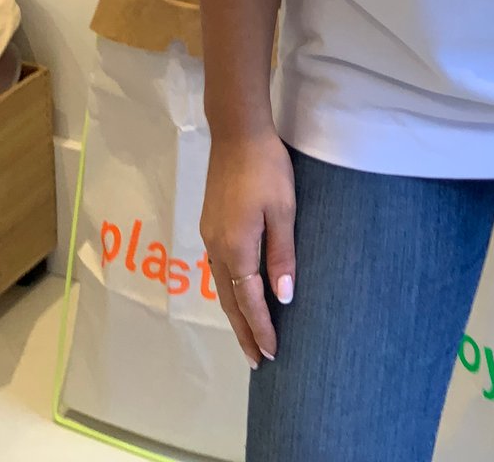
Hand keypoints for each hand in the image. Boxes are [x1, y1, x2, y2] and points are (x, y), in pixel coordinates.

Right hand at [199, 127, 296, 368]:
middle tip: (257, 360)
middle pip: (229, 301)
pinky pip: (219, 270)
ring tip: (248, 335)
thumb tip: (282, 296)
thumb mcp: (283, 210)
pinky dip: (229, 292)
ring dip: (235, 314)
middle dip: (244, 332)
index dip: (261, 329)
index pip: (249, 302)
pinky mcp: (210, 224)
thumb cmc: (266, 169)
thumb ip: (282, 254)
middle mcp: (217, 249)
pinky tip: (238, 293)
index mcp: (236, 249)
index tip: (272, 354)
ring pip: (221, 287)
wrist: (237, 133)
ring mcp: (210, 236)